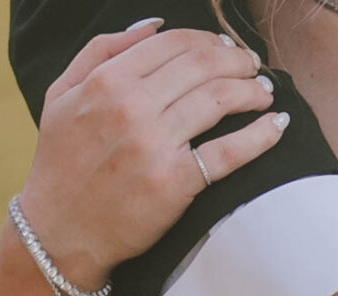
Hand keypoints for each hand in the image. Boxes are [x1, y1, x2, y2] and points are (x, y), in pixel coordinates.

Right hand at [20, 22, 282, 287]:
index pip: (173, 44)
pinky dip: (260, 135)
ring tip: (266, 93)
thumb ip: (101, 51)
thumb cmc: (63, 163)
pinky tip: (277, 125)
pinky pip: (229, 151)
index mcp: (106, 81)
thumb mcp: (62, 95)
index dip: (210, 41)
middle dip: (238, 61)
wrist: (60, 230)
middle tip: (254, 68)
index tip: (228, 49)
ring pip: (219, 100)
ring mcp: (154, 145)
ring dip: (253, 90)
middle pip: (203, 66)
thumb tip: (152, 24)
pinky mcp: (175, 182)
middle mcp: (130, 107)